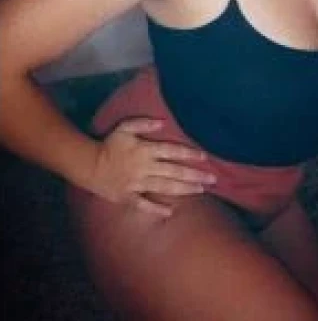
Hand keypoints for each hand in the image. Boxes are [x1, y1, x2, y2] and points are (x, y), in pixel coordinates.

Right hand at [89, 118, 215, 215]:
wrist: (89, 165)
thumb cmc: (109, 145)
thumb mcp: (124, 128)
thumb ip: (143, 124)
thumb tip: (162, 122)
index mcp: (144, 150)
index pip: (171, 151)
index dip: (188, 153)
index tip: (204, 157)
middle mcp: (144, 167)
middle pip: (173, 171)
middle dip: (194, 175)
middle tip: (212, 179)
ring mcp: (137, 184)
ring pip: (164, 187)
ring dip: (184, 189)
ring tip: (201, 190)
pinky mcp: (128, 197)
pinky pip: (144, 204)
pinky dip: (156, 208)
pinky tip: (171, 211)